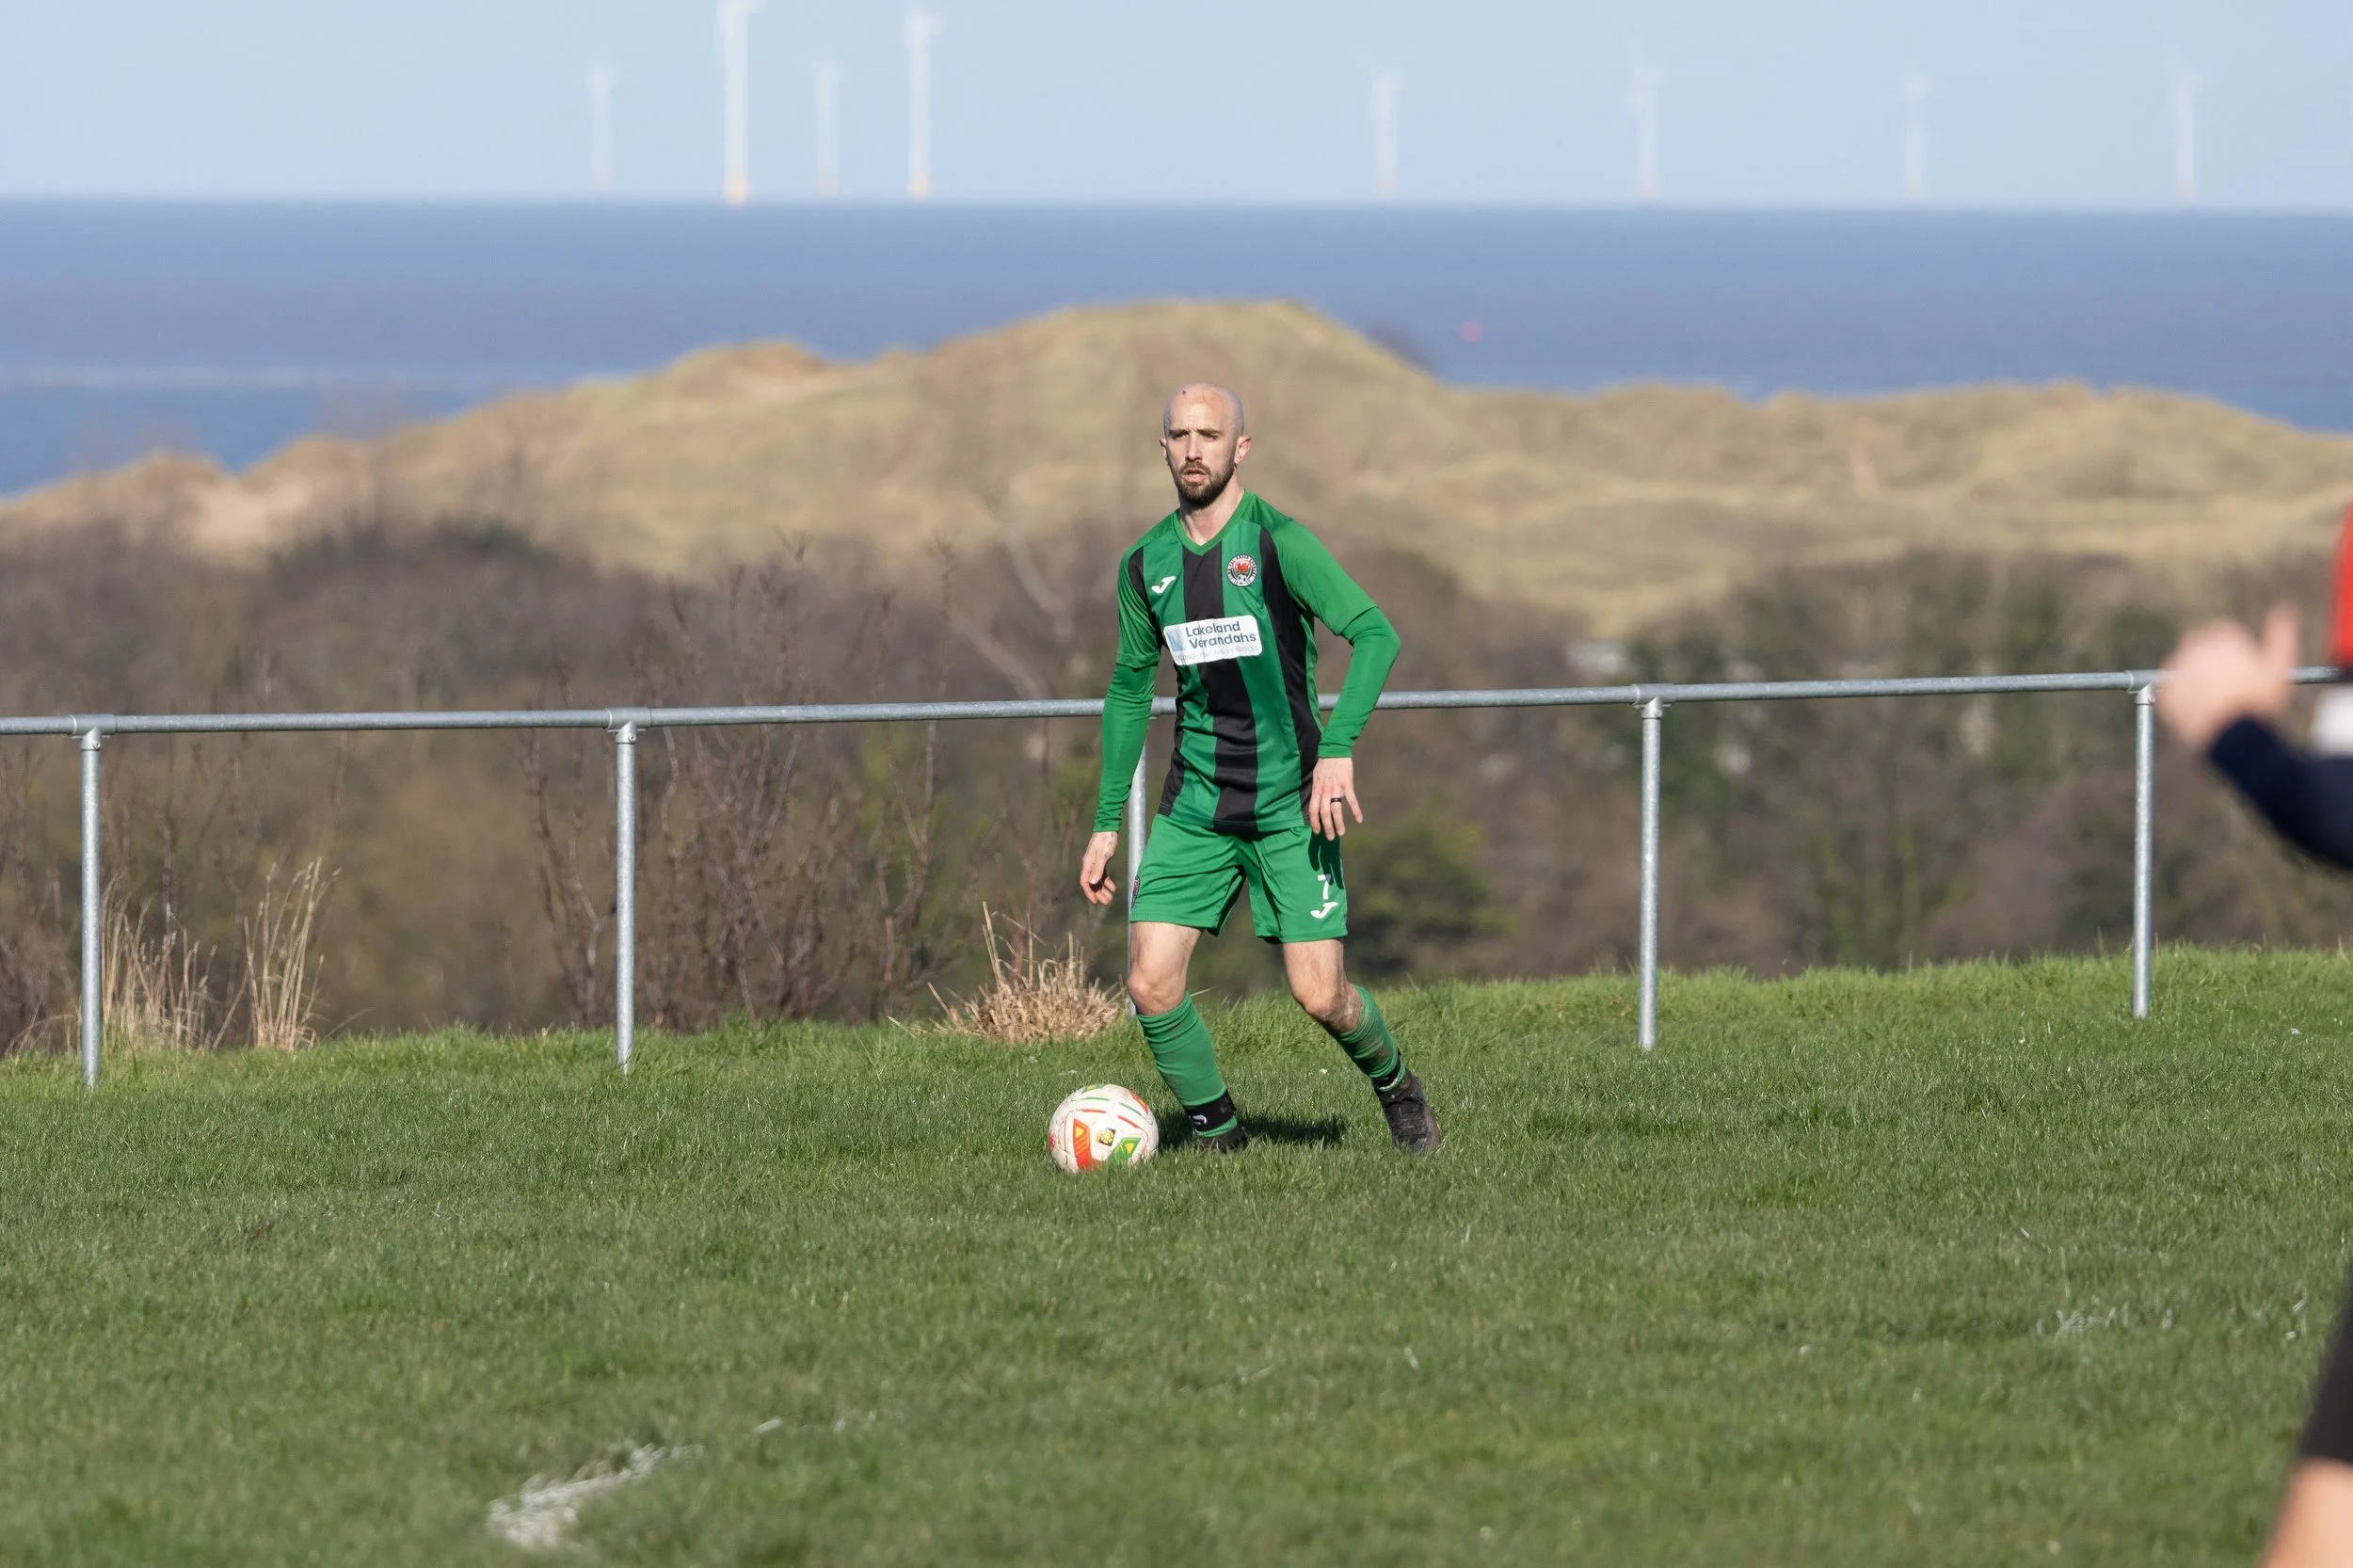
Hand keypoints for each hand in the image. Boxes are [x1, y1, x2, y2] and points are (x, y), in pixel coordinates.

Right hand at [1079, 830, 1120, 906]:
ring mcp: (1096, 864)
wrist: (1109, 828)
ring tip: (1110, 897)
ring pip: (1098, 881)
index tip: (1095, 901)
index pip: (1085, 882)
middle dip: (1098, 894)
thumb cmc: (1105, 840)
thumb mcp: (1103, 855)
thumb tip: (1093, 883)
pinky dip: (1107, 882)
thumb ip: (1098, 869)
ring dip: (1103, 890)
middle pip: (1092, 883)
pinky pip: (1103, 875)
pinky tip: (1113, 887)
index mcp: (1087, 864)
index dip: (1089, 892)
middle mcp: (1090, 865)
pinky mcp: (1102, 861)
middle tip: (1107, 901)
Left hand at [1305, 757, 1361, 840]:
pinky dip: (1356, 811)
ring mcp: (1336, 789)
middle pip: (1324, 814)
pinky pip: (1352, 800)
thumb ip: (1317, 789)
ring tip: (1341, 834)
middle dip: (1327, 828)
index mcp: (1317, 790)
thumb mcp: (1316, 776)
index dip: (1314, 822)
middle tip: (1330, 838)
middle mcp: (1325, 791)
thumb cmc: (1324, 763)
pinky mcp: (1347, 785)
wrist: (1334, 750)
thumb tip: (1317, 800)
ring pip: (1336, 810)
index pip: (1313, 810)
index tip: (1317, 832)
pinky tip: (1359, 820)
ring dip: (1339, 823)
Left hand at [2156, 605, 2298, 752]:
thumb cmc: (2260, 701)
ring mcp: (2177, 670)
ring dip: (2192, 676)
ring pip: (2182, 667)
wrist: (2235, 736)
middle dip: (2209, 659)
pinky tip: (2197, 708)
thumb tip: (2283, 609)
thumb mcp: (2280, 666)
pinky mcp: (2165, 693)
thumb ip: (2281, 636)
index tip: (2239, 667)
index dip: (2231, 650)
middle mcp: (2196, 648)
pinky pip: (2168, 691)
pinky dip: (2179, 698)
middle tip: (2224, 683)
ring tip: (2212, 698)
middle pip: (2198, 645)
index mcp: (2223, 637)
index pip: (2221, 633)